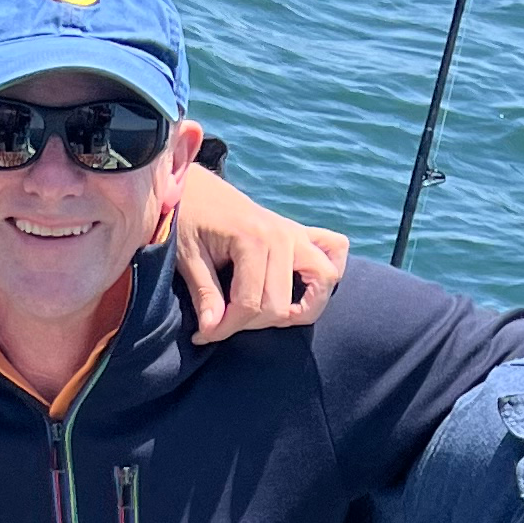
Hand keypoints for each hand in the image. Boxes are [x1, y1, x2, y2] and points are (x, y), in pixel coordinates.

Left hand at [173, 165, 349, 343]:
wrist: (196, 188)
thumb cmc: (189, 219)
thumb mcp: (188, 257)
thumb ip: (204, 294)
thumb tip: (212, 330)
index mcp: (253, 239)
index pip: (251, 305)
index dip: (226, 328)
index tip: (204, 334)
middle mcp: (283, 235)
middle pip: (282, 304)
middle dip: (252, 324)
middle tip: (226, 320)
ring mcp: (296, 233)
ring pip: (323, 280)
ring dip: (301, 306)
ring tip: (268, 314)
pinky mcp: (301, 232)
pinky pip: (335, 249)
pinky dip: (325, 272)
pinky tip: (302, 289)